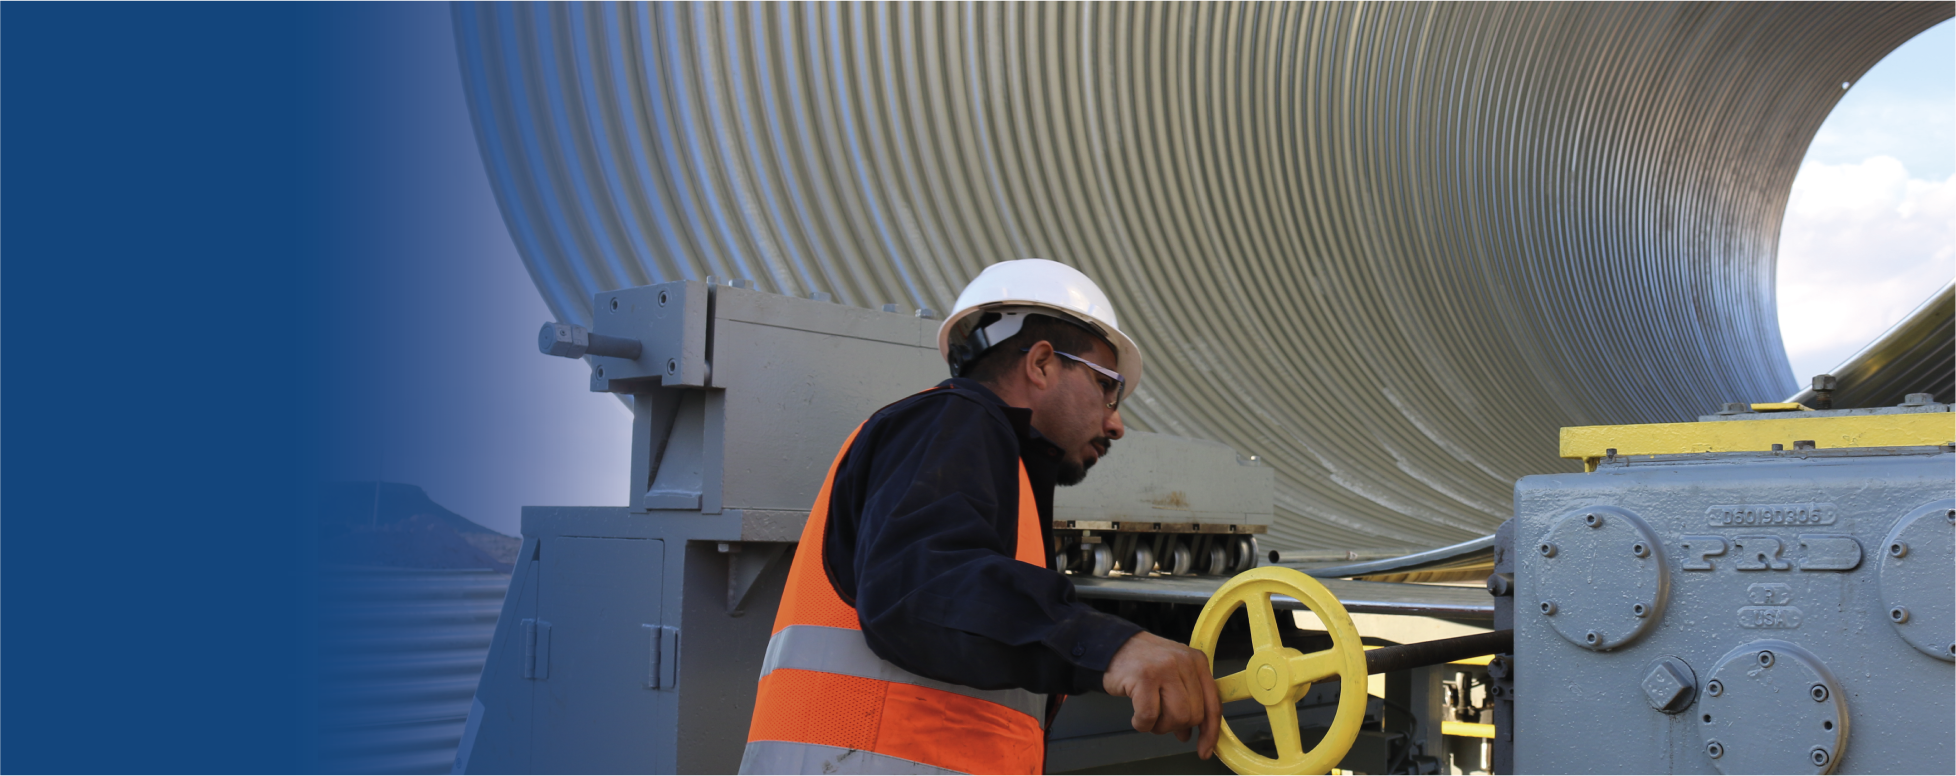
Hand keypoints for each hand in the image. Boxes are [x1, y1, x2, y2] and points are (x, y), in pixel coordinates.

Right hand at [1101, 631, 1222, 757]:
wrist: (1114, 646)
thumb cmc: (1143, 664)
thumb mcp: (1173, 676)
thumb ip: (1186, 702)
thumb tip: (1188, 734)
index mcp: (1198, 662)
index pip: (1213, 704)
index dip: (1210, 732)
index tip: (1204, 750)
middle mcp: (1185, 663)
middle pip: (1194, 715)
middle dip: (1175, 726)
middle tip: (1159, 719)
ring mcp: (1165, 668)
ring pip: (1177, 717)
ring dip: (1159, 726)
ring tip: (1148, 716)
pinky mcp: (1144, 677)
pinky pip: (1150, 716)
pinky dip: (1142, 724)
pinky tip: (1136, 716)